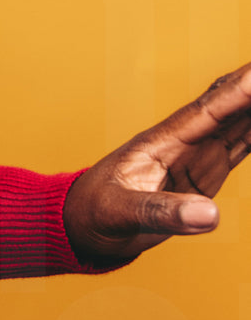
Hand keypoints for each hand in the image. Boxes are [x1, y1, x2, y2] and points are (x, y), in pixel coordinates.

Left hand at [63, 64, 250, 264]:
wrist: (84, 226)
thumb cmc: (92, 213)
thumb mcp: (120, 213)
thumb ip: (162, 212)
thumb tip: (211, 215)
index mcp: (160, 142)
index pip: (205, 112)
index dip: (236, 93)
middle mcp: (181, 143)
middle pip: (227, 108)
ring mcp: (195, 157)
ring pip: (237, 124)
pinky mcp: (204, 174)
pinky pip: (238, 149)